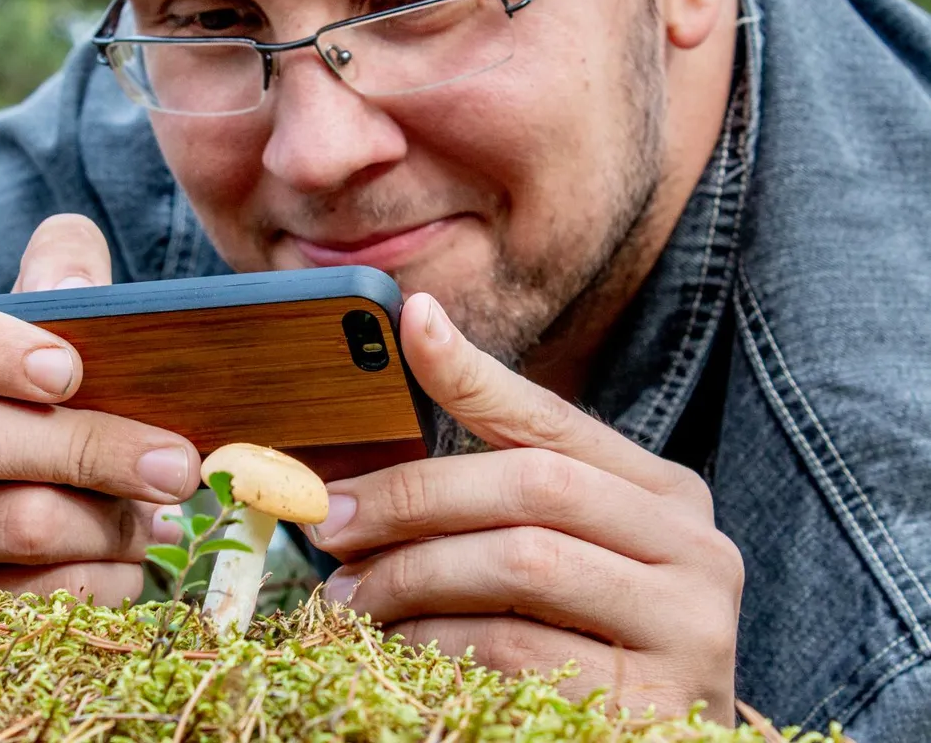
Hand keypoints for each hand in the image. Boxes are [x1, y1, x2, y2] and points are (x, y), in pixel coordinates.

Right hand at [0, 214, 199, 602]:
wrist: (0, 487)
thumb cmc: (25, 387)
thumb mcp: (36, 321)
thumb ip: (60, 275)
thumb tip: (75, 281)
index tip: (67, 367)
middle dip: (89, 449)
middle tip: (177, 461)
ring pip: (14, 527)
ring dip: (109, 519)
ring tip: (161, 504)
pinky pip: (35, 599)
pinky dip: (104, 577)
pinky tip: (131, 551)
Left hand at [307, 293, 742, 723]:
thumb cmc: (587, 645)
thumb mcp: (560, 555)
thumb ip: (495, 492)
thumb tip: (398, 388)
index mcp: (666, 496)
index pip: (556, 421)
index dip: (477, 373)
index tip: (410, 320)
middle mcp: (695, 550)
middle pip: (533, 486)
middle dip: (413, 496)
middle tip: (329, 521)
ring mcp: (688, 629)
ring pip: (522, 563)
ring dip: (411, 575)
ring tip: (348, 595)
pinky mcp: (653, 705)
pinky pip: (516, 652)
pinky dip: (435, 642)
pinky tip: (395, 646)